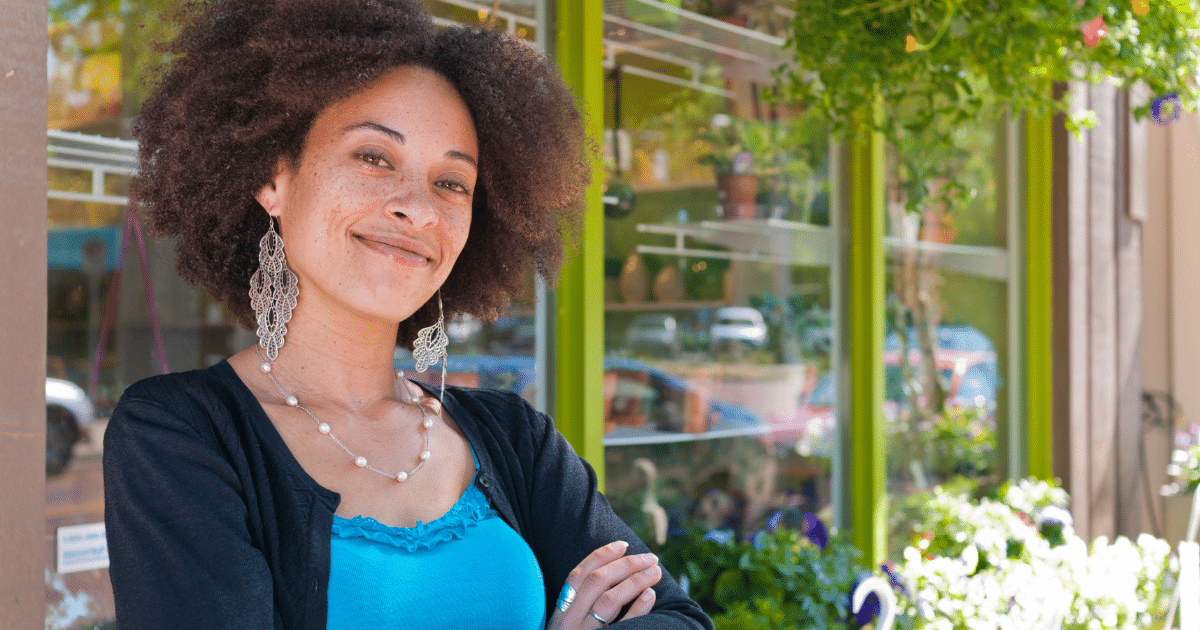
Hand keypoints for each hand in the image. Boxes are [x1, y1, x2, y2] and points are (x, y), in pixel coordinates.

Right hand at [546, 540, 660, 628]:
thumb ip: (582, 607)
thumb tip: (617, 575)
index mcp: (559, 615)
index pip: (577, 575)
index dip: (600, 555)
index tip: (624, 544)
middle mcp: (568, 625)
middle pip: (597, 582)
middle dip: (626, 564)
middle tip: (651, 558)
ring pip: (609, 600)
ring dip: (636, 580)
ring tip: (655, 572)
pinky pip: (623, 628)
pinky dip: (638, 608)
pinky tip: (651, 595)